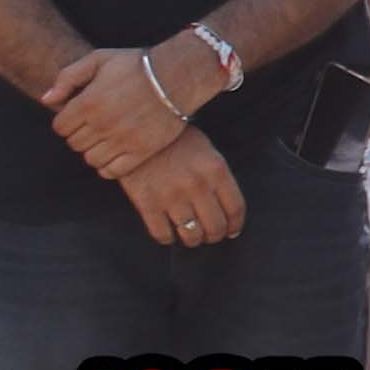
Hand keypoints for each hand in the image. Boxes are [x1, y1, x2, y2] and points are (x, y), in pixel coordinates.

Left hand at [41, 40, 205, 181]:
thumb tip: (46, 100)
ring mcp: (122, 139)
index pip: (60, 127)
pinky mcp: (142, 151)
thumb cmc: (137, 65)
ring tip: (105, 140)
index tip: (79, 116)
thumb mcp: (98, 59)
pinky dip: (108, 167)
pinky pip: (113, 171)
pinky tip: (114, 154)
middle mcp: (102, 124)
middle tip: (94, 126)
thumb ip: (67, 77)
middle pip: (75, 144)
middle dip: (80, 135)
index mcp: (88, 102)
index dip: (66, 122)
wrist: (179, 75)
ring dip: (94, 151)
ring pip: (91, 159)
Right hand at [119, 135, 245, 248]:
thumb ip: (217, 177)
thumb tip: (226, 209)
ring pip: (191, 235)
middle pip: (215, 226)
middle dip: (215, 236)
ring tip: (191, 236)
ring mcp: (172, 196)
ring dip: (193, 240)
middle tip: (210, 236)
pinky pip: (162, 234)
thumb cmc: (174, 139)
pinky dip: (168, 239)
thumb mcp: (206, 151)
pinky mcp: (147, 203)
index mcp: (216, 171)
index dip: (235, 225)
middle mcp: (197, 186)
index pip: (235, 209)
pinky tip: (169, 233)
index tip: (232, 231)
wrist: (135, 129)